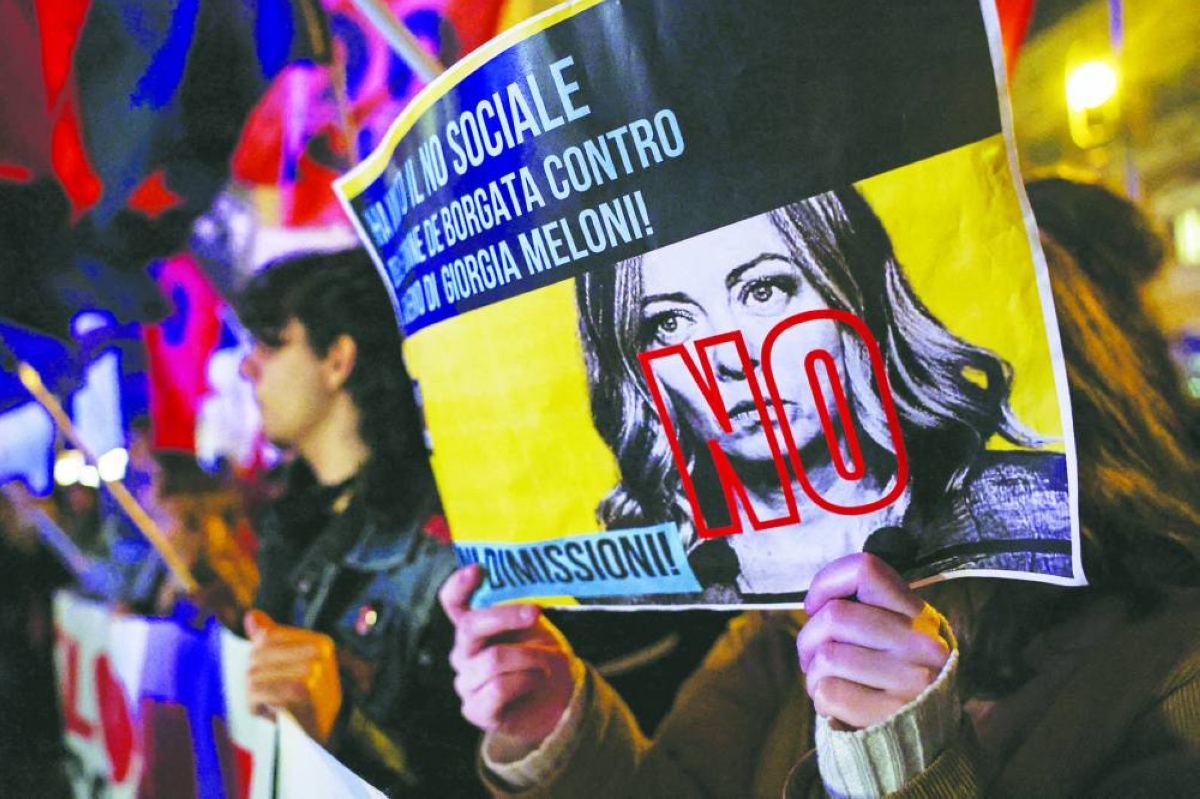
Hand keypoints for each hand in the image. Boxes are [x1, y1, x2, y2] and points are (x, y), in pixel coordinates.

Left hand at [244, 609, 342, 743]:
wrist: (315, 741)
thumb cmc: (302, 704)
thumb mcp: (290, 666)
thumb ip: (272, 639)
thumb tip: (251, 615)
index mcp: (321, 642)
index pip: (268, 637)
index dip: (259, 659)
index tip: (270, 676)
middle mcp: (320, 653)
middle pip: (259, 653)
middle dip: (255, 677)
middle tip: (266, 696)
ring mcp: (312, 670)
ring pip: (255, 673)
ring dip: (254, 693)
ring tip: (269, 705)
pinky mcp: (301, 691)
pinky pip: (259, 691)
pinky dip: (256, 704)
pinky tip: (268, 712)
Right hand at [439, 565, 577, 752]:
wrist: (557, 700)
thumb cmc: (542, 657)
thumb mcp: (534, 629)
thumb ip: (521, 614)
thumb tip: (525, 603)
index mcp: (473, 627)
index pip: (452, 602)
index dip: (459, 586)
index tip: (478, 569)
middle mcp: (463, 652)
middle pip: (471, 627)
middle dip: (505, 616)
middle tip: (535, 611)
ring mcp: (465, 682)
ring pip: (494, 659)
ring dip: (530, 658)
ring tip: (545, 663)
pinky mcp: (474, 709)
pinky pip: (499, 688)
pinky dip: (526, 681)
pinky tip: (535, 681)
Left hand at [798, 553, 948, 730]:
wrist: (929, 745)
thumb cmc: (896, 681)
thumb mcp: (899, 639)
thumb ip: (868, 612)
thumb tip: (816, 602)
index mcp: (920, 616)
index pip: (866, 569)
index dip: (826, 581)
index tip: (815, 605)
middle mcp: (920, 644)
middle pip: (835, 616)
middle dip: (809, 638)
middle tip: (812, 657)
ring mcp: (911, 681)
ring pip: (827, 655)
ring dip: (813, 673)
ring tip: (827, 684)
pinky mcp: (891, 715)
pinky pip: (829, 691)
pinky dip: (821, 699)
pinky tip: (837, 706)